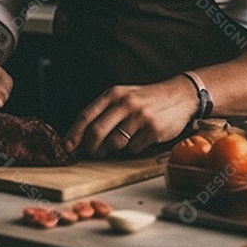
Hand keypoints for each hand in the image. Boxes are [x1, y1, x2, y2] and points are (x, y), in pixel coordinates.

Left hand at [62, 76, 197, 155]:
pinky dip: (133, 148)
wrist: (180, 95)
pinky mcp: (153, 130)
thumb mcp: (124, 96)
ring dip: (114, 148)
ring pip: (114, 143)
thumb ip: (104, 112)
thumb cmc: (146, 99)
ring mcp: (140, 116)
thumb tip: (83, 136)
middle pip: (97, 132)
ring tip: (122, 141)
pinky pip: (133, 148)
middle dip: (91, 147)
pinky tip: (140, 138)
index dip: (74, 133)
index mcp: (114, 94)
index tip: (66, 147)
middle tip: (94, 152)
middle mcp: (125, 103)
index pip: (86, 115)